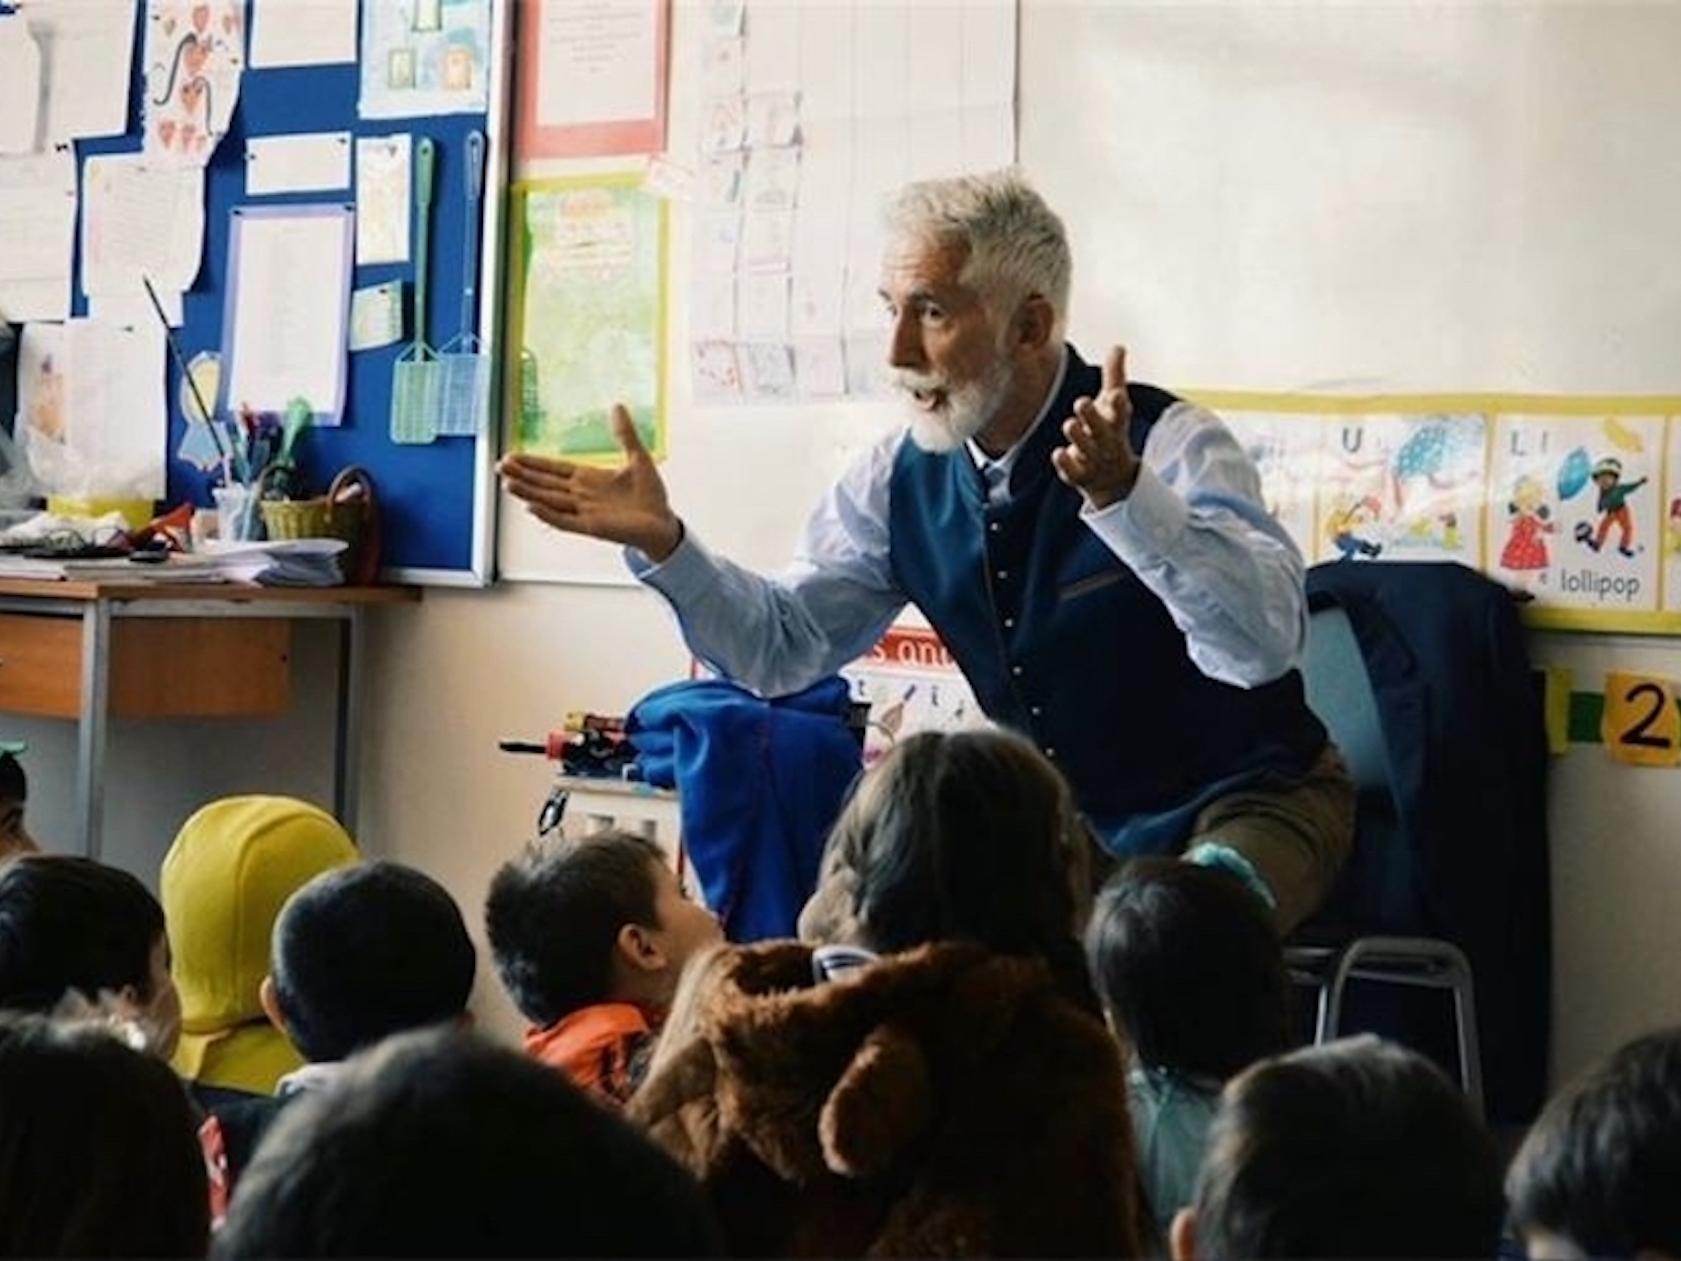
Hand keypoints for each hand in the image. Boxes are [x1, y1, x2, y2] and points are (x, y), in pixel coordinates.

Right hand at [497, 404, 681, 559]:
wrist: (664, 521)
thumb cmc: (651, 495)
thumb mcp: (637, 457)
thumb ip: (625, 433)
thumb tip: (618, 407)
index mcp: (588, 478)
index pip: (553, 468)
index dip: (533, 462)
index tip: (513, 455)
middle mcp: (582, 495)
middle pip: (545, 483)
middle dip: (522, 475)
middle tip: (500, 467)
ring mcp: (585, 512)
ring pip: (550, 500)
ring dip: (529, 492)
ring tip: (508, 484)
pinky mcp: (592, 527)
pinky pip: (566, 521)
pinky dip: (549, 515)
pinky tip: (532, 507)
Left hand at [1051, 345, 1140, 510]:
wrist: (1113, 478)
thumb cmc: (1109, 430)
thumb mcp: (1113, 404)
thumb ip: (1114, 376)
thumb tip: (1118, 346)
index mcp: (1115, 423)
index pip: (1120, 413)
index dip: (1119, 404)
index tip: (1117, 394)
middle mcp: (1105, 442)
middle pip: (1100, 430)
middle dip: (1092, 417)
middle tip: (1081, 402)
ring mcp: (1092, 460)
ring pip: (1085, 448)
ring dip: (1078, 437)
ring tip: (1070, 424)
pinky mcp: (1078, 476)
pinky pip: (1071, 472)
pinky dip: (1065, 464)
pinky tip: (1058, 454)